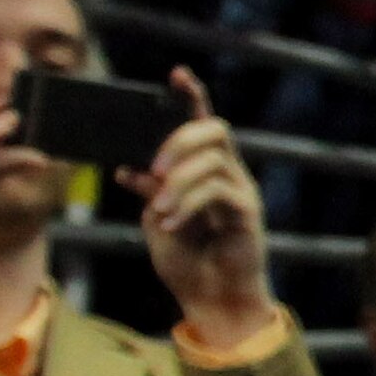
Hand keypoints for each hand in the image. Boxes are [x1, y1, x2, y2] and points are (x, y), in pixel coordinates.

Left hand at [125, 68, 274, 345]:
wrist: (211, 301)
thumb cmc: (187, 261)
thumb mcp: (157, 220)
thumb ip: (148, 191)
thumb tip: (128, 167)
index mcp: (204, 169)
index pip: (200, 122)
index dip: (191, 96)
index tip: (176, 74)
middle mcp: (227, 172)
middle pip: (213, 130)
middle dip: (180, 139)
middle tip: (155, 166)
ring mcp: (240, 191)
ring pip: (212, 160)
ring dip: (179, 181)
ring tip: (160, 210)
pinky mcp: (247, 212)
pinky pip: (217, 190)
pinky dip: (188, 203)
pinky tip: (172, 222)